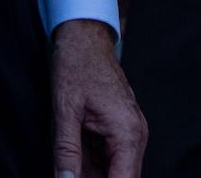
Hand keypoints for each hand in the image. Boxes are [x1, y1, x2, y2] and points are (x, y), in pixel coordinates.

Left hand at [50, 19, 144, 177]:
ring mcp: (129, 133)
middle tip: (66, 174)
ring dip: (88, 173)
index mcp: (127, 132)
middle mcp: (135, 135)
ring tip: (67, 162)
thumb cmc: (77, 65)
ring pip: (112, 171)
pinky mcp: (120, 130)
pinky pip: (108, 158)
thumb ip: (66, 152)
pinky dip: (89, 164)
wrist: (84, 37)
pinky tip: (70, 159)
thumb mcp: (65, 111)